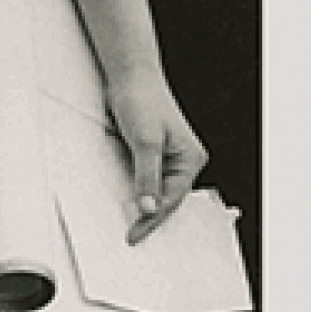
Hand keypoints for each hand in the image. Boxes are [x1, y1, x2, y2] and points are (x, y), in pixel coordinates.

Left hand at [103, 70, 207, 241]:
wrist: (128, 75)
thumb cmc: (142, 100)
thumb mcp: (145, 141)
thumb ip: (146, 175)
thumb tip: (148, 207)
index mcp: (189, 159)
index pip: (171, 199)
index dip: (152, 219)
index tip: (134, 234)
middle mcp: (181, 160)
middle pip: (165, 197)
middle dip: (148, 216)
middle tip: (130, 235)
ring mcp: (165, 157)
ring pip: (152, 188)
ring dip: (139, 203)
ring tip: (125, 224)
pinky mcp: (148, 152)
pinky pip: (141, 176)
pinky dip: (132, 188)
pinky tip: (121, 199)